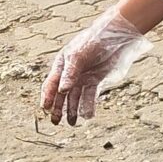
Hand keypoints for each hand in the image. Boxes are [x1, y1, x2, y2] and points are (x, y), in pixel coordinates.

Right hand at [39, 5, 149, 124]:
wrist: (117, 38)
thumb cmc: (93, 42)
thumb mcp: (78, 56)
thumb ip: (69, 74)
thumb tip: (62, 91)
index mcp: (62, 65)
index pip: (51, 84)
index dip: (47, 96)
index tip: (45, 109)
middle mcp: (71, 73)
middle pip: (62, 94)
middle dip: (58, 108)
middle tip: (55, 121)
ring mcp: (84, 78)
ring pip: (76, 98)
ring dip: (73, 110)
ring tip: (72, 123)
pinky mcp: (97, 82)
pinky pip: (90, 97)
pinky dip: (88, 106)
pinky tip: (88, 115)